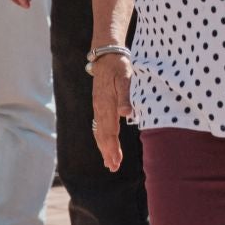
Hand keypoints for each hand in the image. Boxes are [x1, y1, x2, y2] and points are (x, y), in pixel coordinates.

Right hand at [92, 55, 132, 171]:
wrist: (106, 56)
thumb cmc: (119, 67)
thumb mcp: (126, 77)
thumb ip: (126, 96)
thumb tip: (126, 114)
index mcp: (106, 104)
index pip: (109, 131)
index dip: (112, 147)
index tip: (115, 161)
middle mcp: (99, 108)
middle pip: (103, 135)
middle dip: (108, 152)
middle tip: (113, 168)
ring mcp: (98, 108)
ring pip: (100, 132)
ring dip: (104, 148)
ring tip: (110, 163)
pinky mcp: (99, 106)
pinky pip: (99, 126)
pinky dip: (102, 139)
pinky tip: (105, 146)